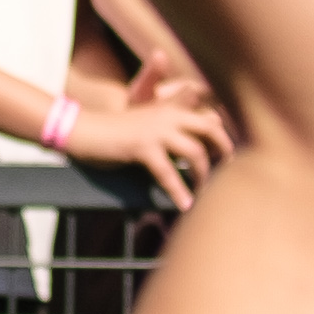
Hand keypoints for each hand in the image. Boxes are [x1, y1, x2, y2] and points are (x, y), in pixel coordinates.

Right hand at [66, 69, 231, 207]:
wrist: (85, 129)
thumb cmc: (116, 132)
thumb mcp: (147, 126)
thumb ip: (171, 133)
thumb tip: (196, 151)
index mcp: (171, 108)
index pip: (208, 118)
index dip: (222, 136)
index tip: (229, 156)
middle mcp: (168, 115)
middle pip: (210, 129)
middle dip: (224, 150)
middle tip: (228, 171)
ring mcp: (156, 130)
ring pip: (195, 152)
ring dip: (203, 176)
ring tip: (204, 194)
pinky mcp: (142, 146)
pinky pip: (168, 172)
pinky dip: (178, 191)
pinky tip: (184, 205)